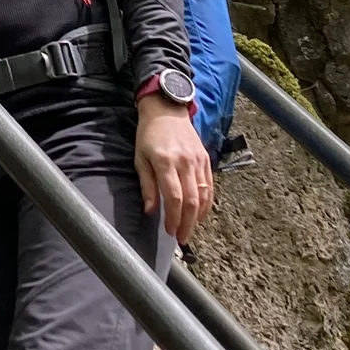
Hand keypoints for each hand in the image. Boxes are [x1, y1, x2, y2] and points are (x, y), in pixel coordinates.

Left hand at [134, 98, 214, 244]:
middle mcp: (185, 162)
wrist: (167, 110)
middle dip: (187, 223)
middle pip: (191, 200)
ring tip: (190, 230)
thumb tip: (150, 211)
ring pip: (203, 195)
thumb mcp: (140, 159)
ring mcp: (198, 161)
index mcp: (165, 162)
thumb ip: (146, 185)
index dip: (173, 218)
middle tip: (182, 238)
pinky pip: (210, 186)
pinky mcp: (206, 159)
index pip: (173, 197)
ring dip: (198, 217)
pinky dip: (207, 203)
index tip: (169, 232)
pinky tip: (201, 215)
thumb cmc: (148, 136)